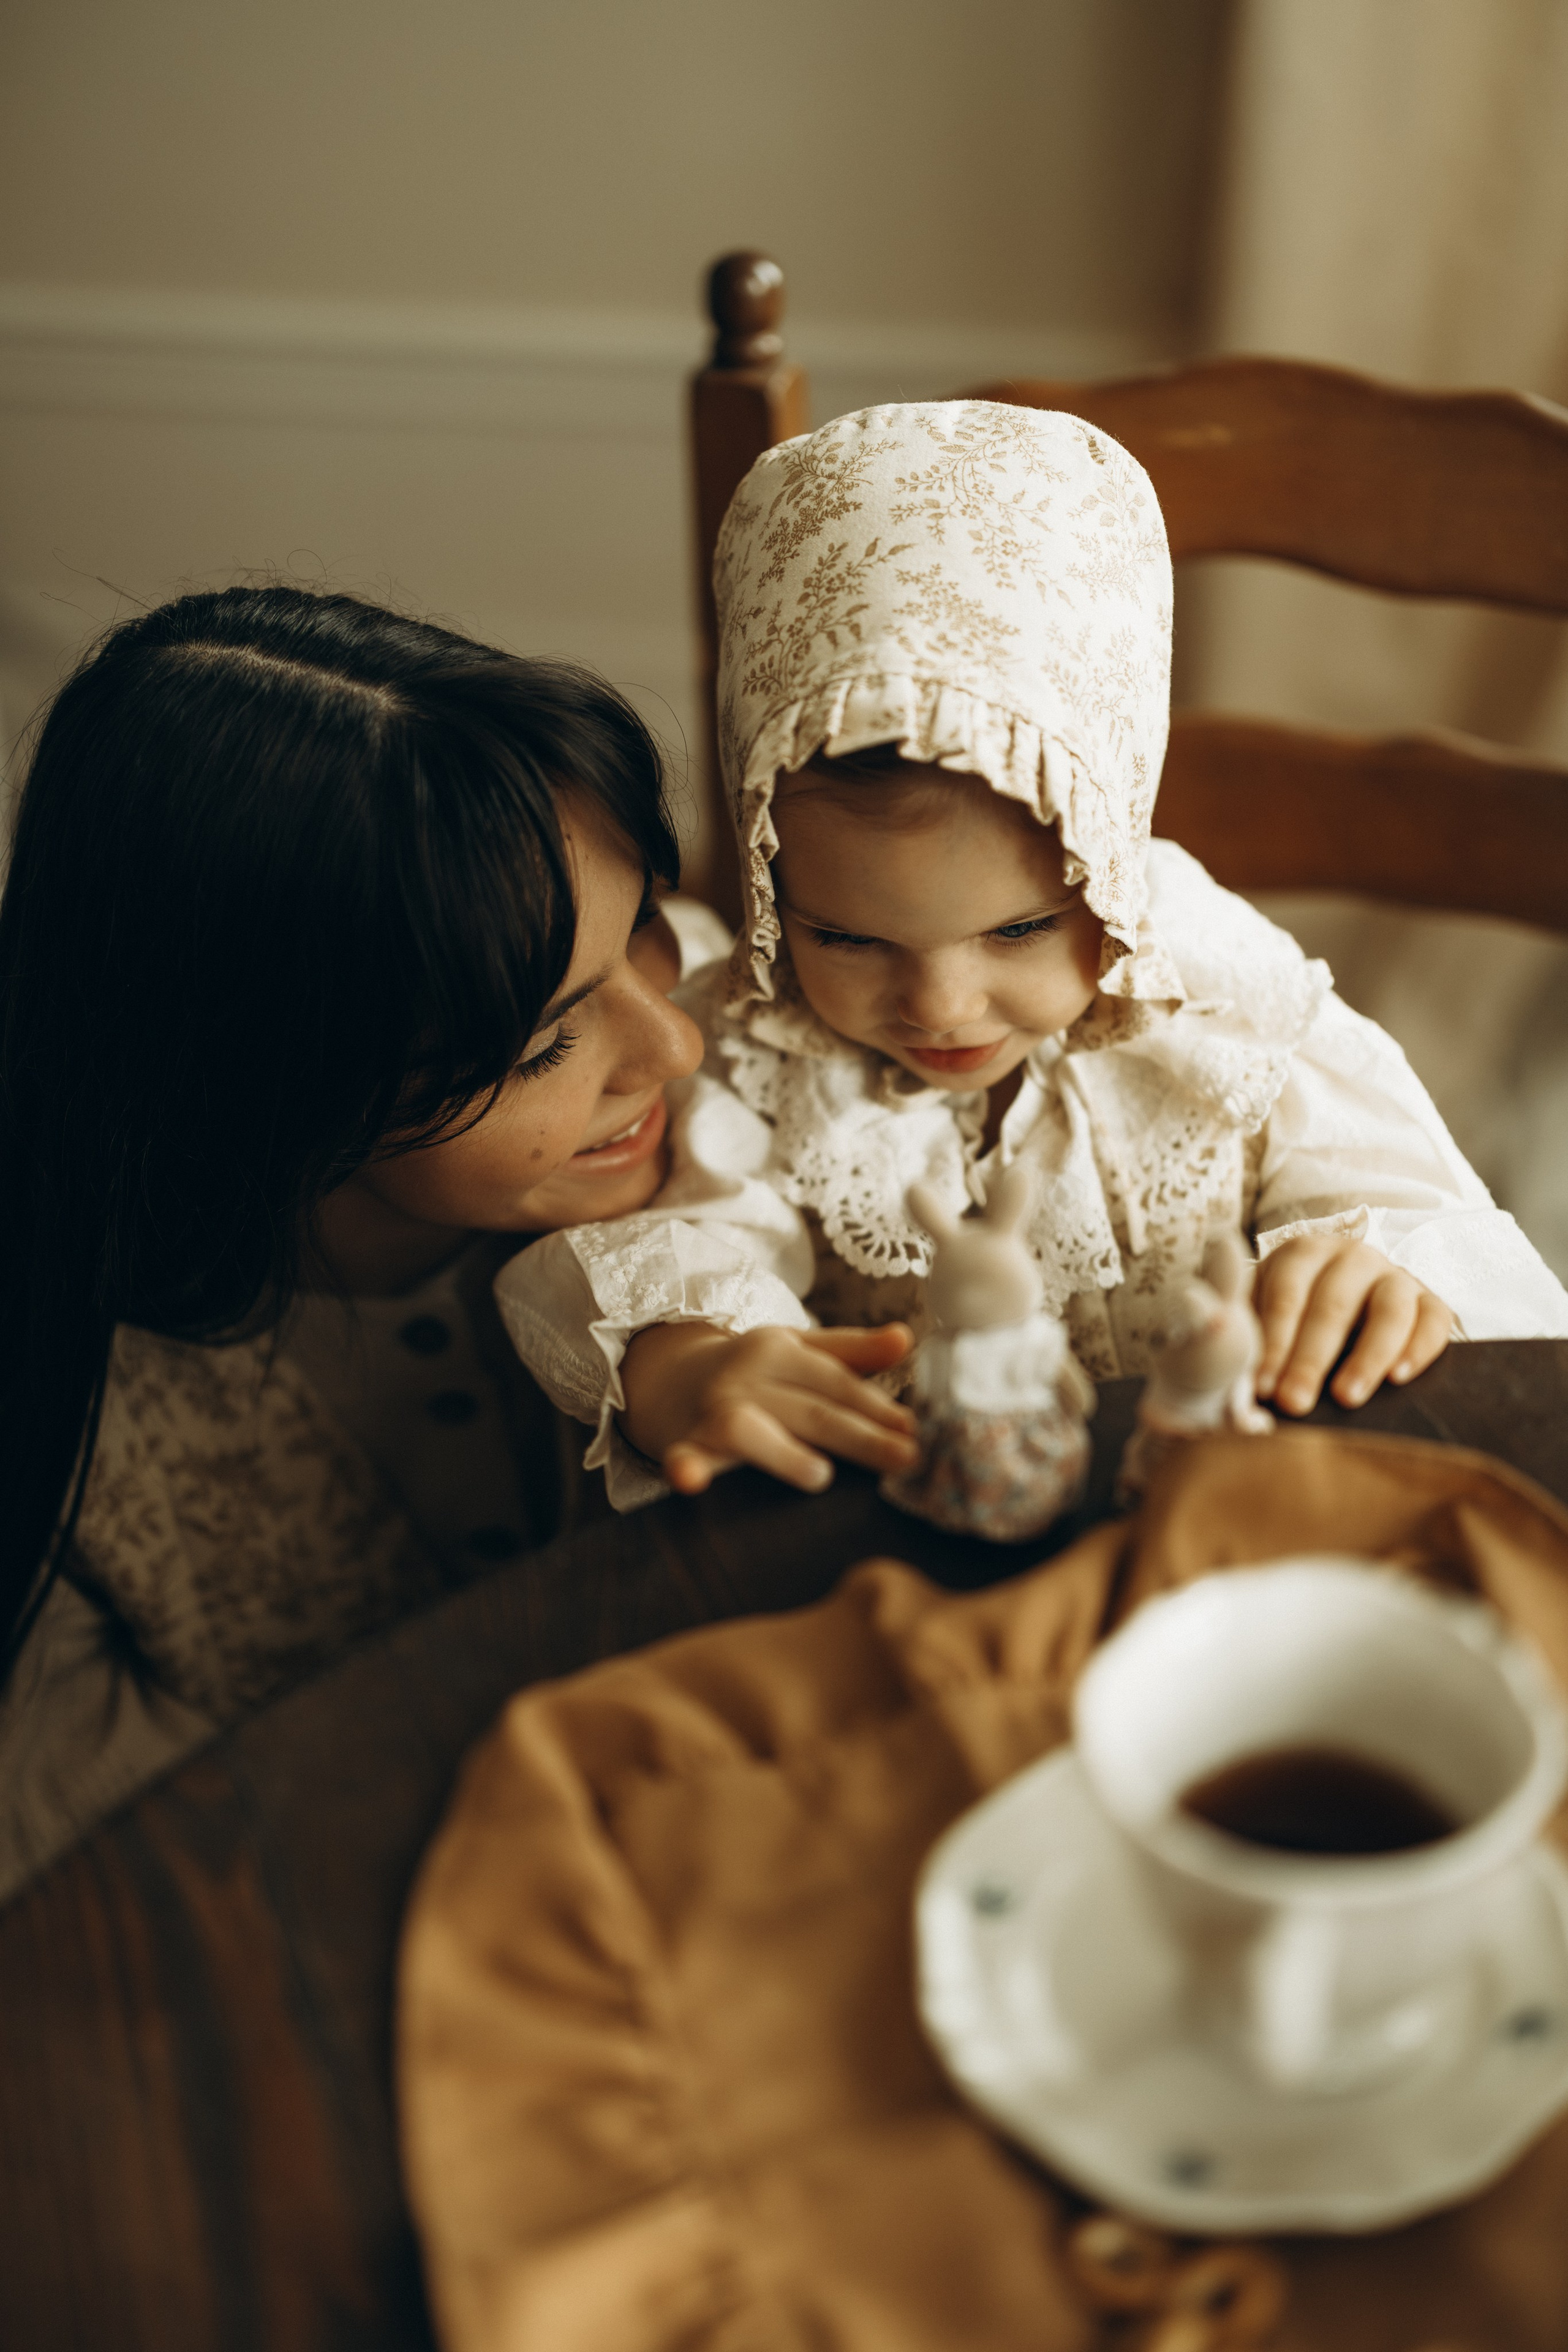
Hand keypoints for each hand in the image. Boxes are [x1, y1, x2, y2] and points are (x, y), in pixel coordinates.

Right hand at [619, 1320, 917, 1494]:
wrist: (664, 1374)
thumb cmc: (749, 1370)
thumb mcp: (797, 1349)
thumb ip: (851, 1351)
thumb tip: (906, 1338)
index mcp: (779, 1349)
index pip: (835, 1382)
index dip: (876, 1407)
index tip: (916, 1430)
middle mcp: (747, 1377)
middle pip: (810, 1410)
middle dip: (860, 1435)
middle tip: (906, 1458)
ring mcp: (713, 1410)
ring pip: (749, 1429)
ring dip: (782, 1452)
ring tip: (819, 1475)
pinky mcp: (684, 1442)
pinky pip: (684, 1455)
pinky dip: (686, 1467)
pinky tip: (689, 1480)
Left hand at [1253, 1237, 1452, 1415]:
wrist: (1349, 1307)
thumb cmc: (1292, 1318)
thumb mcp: (1259, 1311)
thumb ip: (1240, 1329)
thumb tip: (1224, 1365)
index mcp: (1302, 1254)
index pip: (1285, 1297)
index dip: (1272, 1342)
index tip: (1260, 1386)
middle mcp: (1352, 1257)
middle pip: (1332, 1306)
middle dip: (1310, 1359)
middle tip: (1293, 1401)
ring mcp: (1395, 1276)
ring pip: (1388, 1311)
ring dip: (1366, 1357)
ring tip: (1346, 1397)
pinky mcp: (1430, 1301)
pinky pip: (1434, 1321)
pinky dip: (1419, 1349)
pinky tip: (1399, 1378)